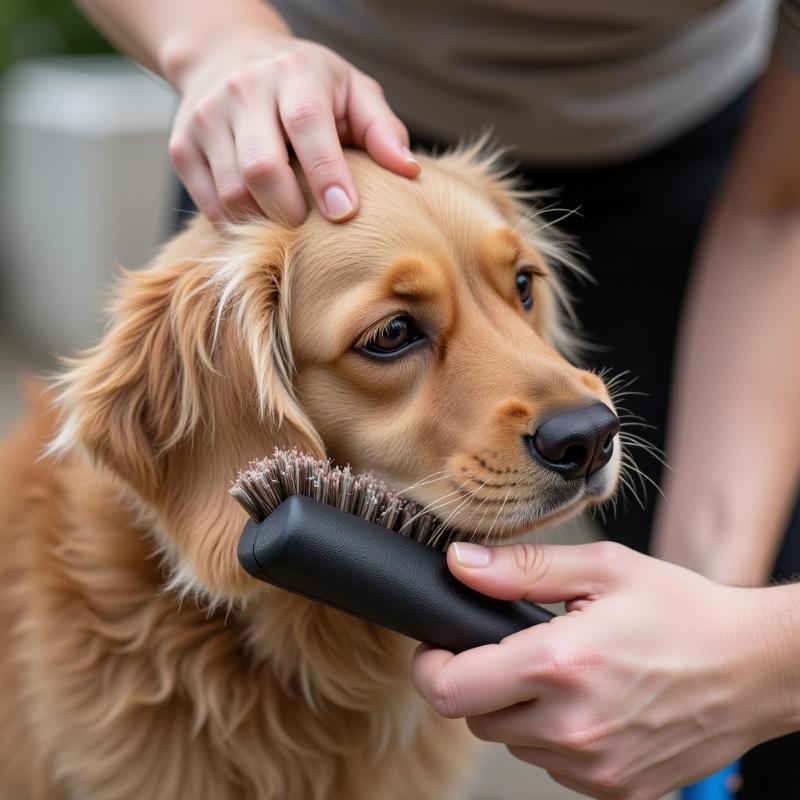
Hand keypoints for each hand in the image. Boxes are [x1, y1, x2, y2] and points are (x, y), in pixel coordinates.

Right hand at [166, 28, 418, 225]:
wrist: (225, 54)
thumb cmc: (306, 84)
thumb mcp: (351, 90)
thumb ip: (381, 128)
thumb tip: (408, 170)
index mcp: (293, 74)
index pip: (307, 126)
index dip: (327, 174)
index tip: (344, 213)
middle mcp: (243, 91)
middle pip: (261, 168)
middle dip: (290, 210)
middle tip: (311, 227)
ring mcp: (206, 119)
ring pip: (232, 193)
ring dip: (263, 222)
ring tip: (286, 222)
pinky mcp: (182, 147)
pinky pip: (209, 204)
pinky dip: (236, 224)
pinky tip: (259, 218)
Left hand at [412, 541, 795, 798]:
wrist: (755, 668)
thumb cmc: (682, 610)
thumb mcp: (601, 569)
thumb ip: (520, 569)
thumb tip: (459, 565)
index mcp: (560, 665)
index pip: (451, 690)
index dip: (432, 666)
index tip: (438, 647)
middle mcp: (572, 727)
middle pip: (476, 718)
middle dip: (481, 683)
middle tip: (515, 650)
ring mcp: (595, 767)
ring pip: (514, 743)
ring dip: (519, 711)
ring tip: (563, 673)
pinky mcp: (616, 791)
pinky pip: (553, 767)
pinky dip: (554, 737)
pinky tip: (588, 703)